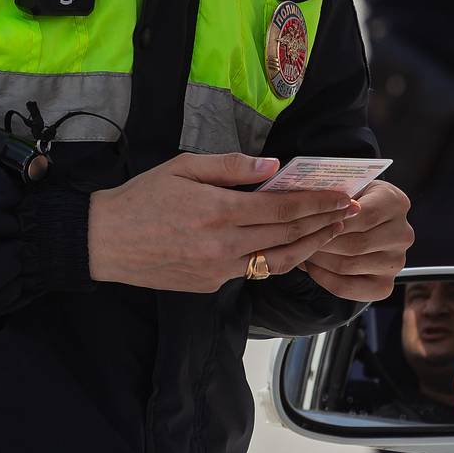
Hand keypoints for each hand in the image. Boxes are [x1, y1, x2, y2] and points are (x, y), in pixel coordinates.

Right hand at [87, 153, 357, 291]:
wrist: (103, 242)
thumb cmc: (143, 196)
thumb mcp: (184, 167)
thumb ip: (231, 167)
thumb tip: (273, 167)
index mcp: (218, 211)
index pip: (282, 208)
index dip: (316, 203)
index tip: (342, 196)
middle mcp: (223, 245)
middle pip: (287, 236)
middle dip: (323, 223)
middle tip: (350, 212)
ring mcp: (218, 270)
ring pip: (277, 261)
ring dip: (310, 247)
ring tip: (332, 233)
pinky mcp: (210, 285)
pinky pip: (254, 272)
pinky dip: (279, 259)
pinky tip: (293, 248)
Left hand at [300, 180, 412, 301]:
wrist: (369, 220)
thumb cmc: (355, 200)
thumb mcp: (351, 186)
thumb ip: (337, 192)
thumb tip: (311, 201)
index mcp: (397, 203)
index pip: (364, 216)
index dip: (334, 220)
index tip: (310, 219)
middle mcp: (403, 234)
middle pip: (356, 244)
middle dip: (323, 242)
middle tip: (300, 238)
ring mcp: (397, 262)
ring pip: (349, 265)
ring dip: (321, 260)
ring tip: (303, 249)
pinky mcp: (385, 285)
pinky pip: (349, 288)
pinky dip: (325, 279)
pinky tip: (313, 267)